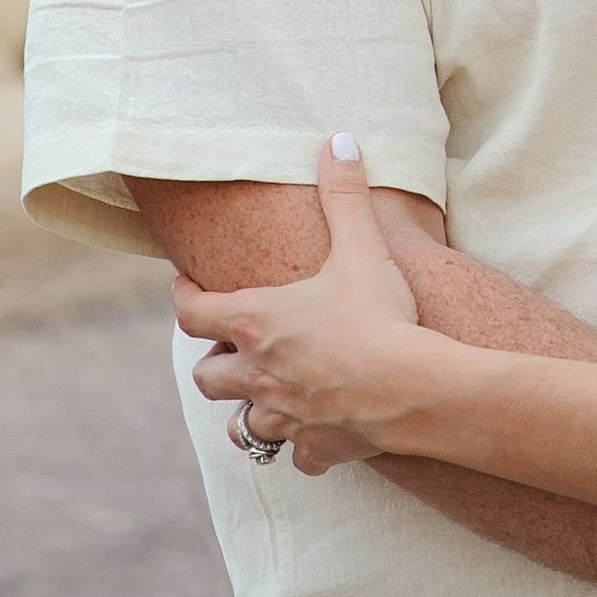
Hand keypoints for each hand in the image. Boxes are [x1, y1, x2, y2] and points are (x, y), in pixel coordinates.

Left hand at [178, 137, 440, 458]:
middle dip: (213, 362)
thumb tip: (338, 141)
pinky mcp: (316, 446)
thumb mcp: (362, 247)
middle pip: (206, 377)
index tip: (188, 287)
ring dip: (248, 409)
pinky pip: (296, 455)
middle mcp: (258, 373)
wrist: (412, 386)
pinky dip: (300, 446)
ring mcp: (284, 415)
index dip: (185, 297)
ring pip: (241, 424)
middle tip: (232, 348)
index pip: (193, 313)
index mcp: (256, 322)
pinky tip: (316, 435)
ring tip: (267, 394)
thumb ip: (345, 195)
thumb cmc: (380, 315)